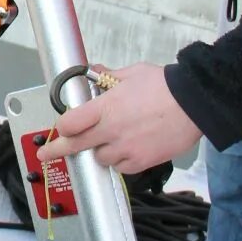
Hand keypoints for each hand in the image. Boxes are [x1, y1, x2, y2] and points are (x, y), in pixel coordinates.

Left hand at [49, 63, 201, 173]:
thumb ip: (107, 78)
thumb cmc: (165, 87)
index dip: (63, 126)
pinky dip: (120, 161)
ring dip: (99, 151)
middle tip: (46, 154)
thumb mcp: (131, 74)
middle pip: (74, 146)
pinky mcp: (141, 161)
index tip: (61, 127)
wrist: (195, 104)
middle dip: (56, 151)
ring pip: (99, 159)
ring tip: (112, 139)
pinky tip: (127, 148)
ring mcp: (126, 149)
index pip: (69, 123)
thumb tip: (92, 73)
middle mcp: (111, 131)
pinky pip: (120, 167)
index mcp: (105, 108)